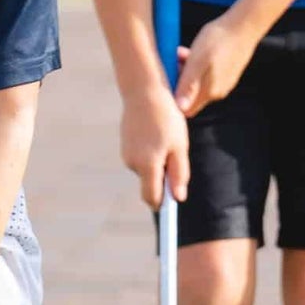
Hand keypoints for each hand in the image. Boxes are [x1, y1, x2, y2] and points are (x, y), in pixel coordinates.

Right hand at [121, 84, 189, 210]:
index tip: (170, 213)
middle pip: (151, 183)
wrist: (143, 91)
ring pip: (146, 169)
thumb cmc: (167, 118)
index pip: (152, 198)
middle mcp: (133, 163)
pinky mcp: (124, 145)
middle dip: (163, 177)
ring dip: (157, 161)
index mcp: (148, 165)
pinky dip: (149, 152)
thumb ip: (179, 173)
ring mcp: (126, 154)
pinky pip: (140, 157)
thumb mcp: (179, 146)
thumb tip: (178, 197)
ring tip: (165, 137)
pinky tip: (154, 132)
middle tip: (175, 153)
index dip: (162, 206)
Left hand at [173, 13, 259, 118]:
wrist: (244, 25)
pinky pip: (207, 76)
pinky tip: (197, 51)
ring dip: (187, 71)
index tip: (168, 78)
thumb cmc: (219, 40)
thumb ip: (188, 85)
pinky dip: (198, 66)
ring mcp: (223, 83)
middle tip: (175, 60)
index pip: (186, 110)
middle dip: (179, 80)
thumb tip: (179, 108)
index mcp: (209, 92)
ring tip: (185, 52)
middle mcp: (217, 92)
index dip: (173, 97)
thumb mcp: (198, 60)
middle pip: (191, 96)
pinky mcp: (227, 74)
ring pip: (198, 84)